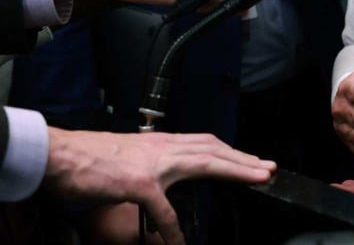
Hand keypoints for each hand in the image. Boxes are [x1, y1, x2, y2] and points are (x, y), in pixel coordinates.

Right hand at [44, 128, 275, 244]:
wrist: (59, 154)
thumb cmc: (88, 158)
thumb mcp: (129, 154)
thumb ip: (151, 163)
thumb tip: (163, 177)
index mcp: (161, 143)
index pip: (206, 143)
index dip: (231, 151)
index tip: (251, 159)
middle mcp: (163, 148)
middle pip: (214, 149)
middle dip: (244, 158)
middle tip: (269, 168)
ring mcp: (154, 165)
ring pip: (205, 163)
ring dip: (235, 170)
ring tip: (258, 179)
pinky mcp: (140, 184)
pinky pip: (164, 212)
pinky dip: (174, 229)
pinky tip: (181, 243)